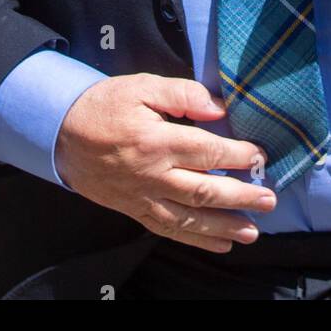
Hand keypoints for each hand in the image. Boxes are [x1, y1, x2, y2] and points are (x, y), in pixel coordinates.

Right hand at [54, 74, 275, 252]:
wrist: (61, 134)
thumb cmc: (104, 105)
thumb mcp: (141, 85)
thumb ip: (182, 94)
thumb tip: (217, 108)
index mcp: (157, 141)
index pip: (207, 152)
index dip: (238, 156)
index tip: (260, 156)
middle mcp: (153, 175)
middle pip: (205, 191)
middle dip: (241, 197)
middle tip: (270, 199)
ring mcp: (143, 197)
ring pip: (190, 218)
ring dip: (224, 226)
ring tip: (253, 230)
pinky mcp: (135, 210)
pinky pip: (169, 230)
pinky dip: (197, 239)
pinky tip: (220, 244)